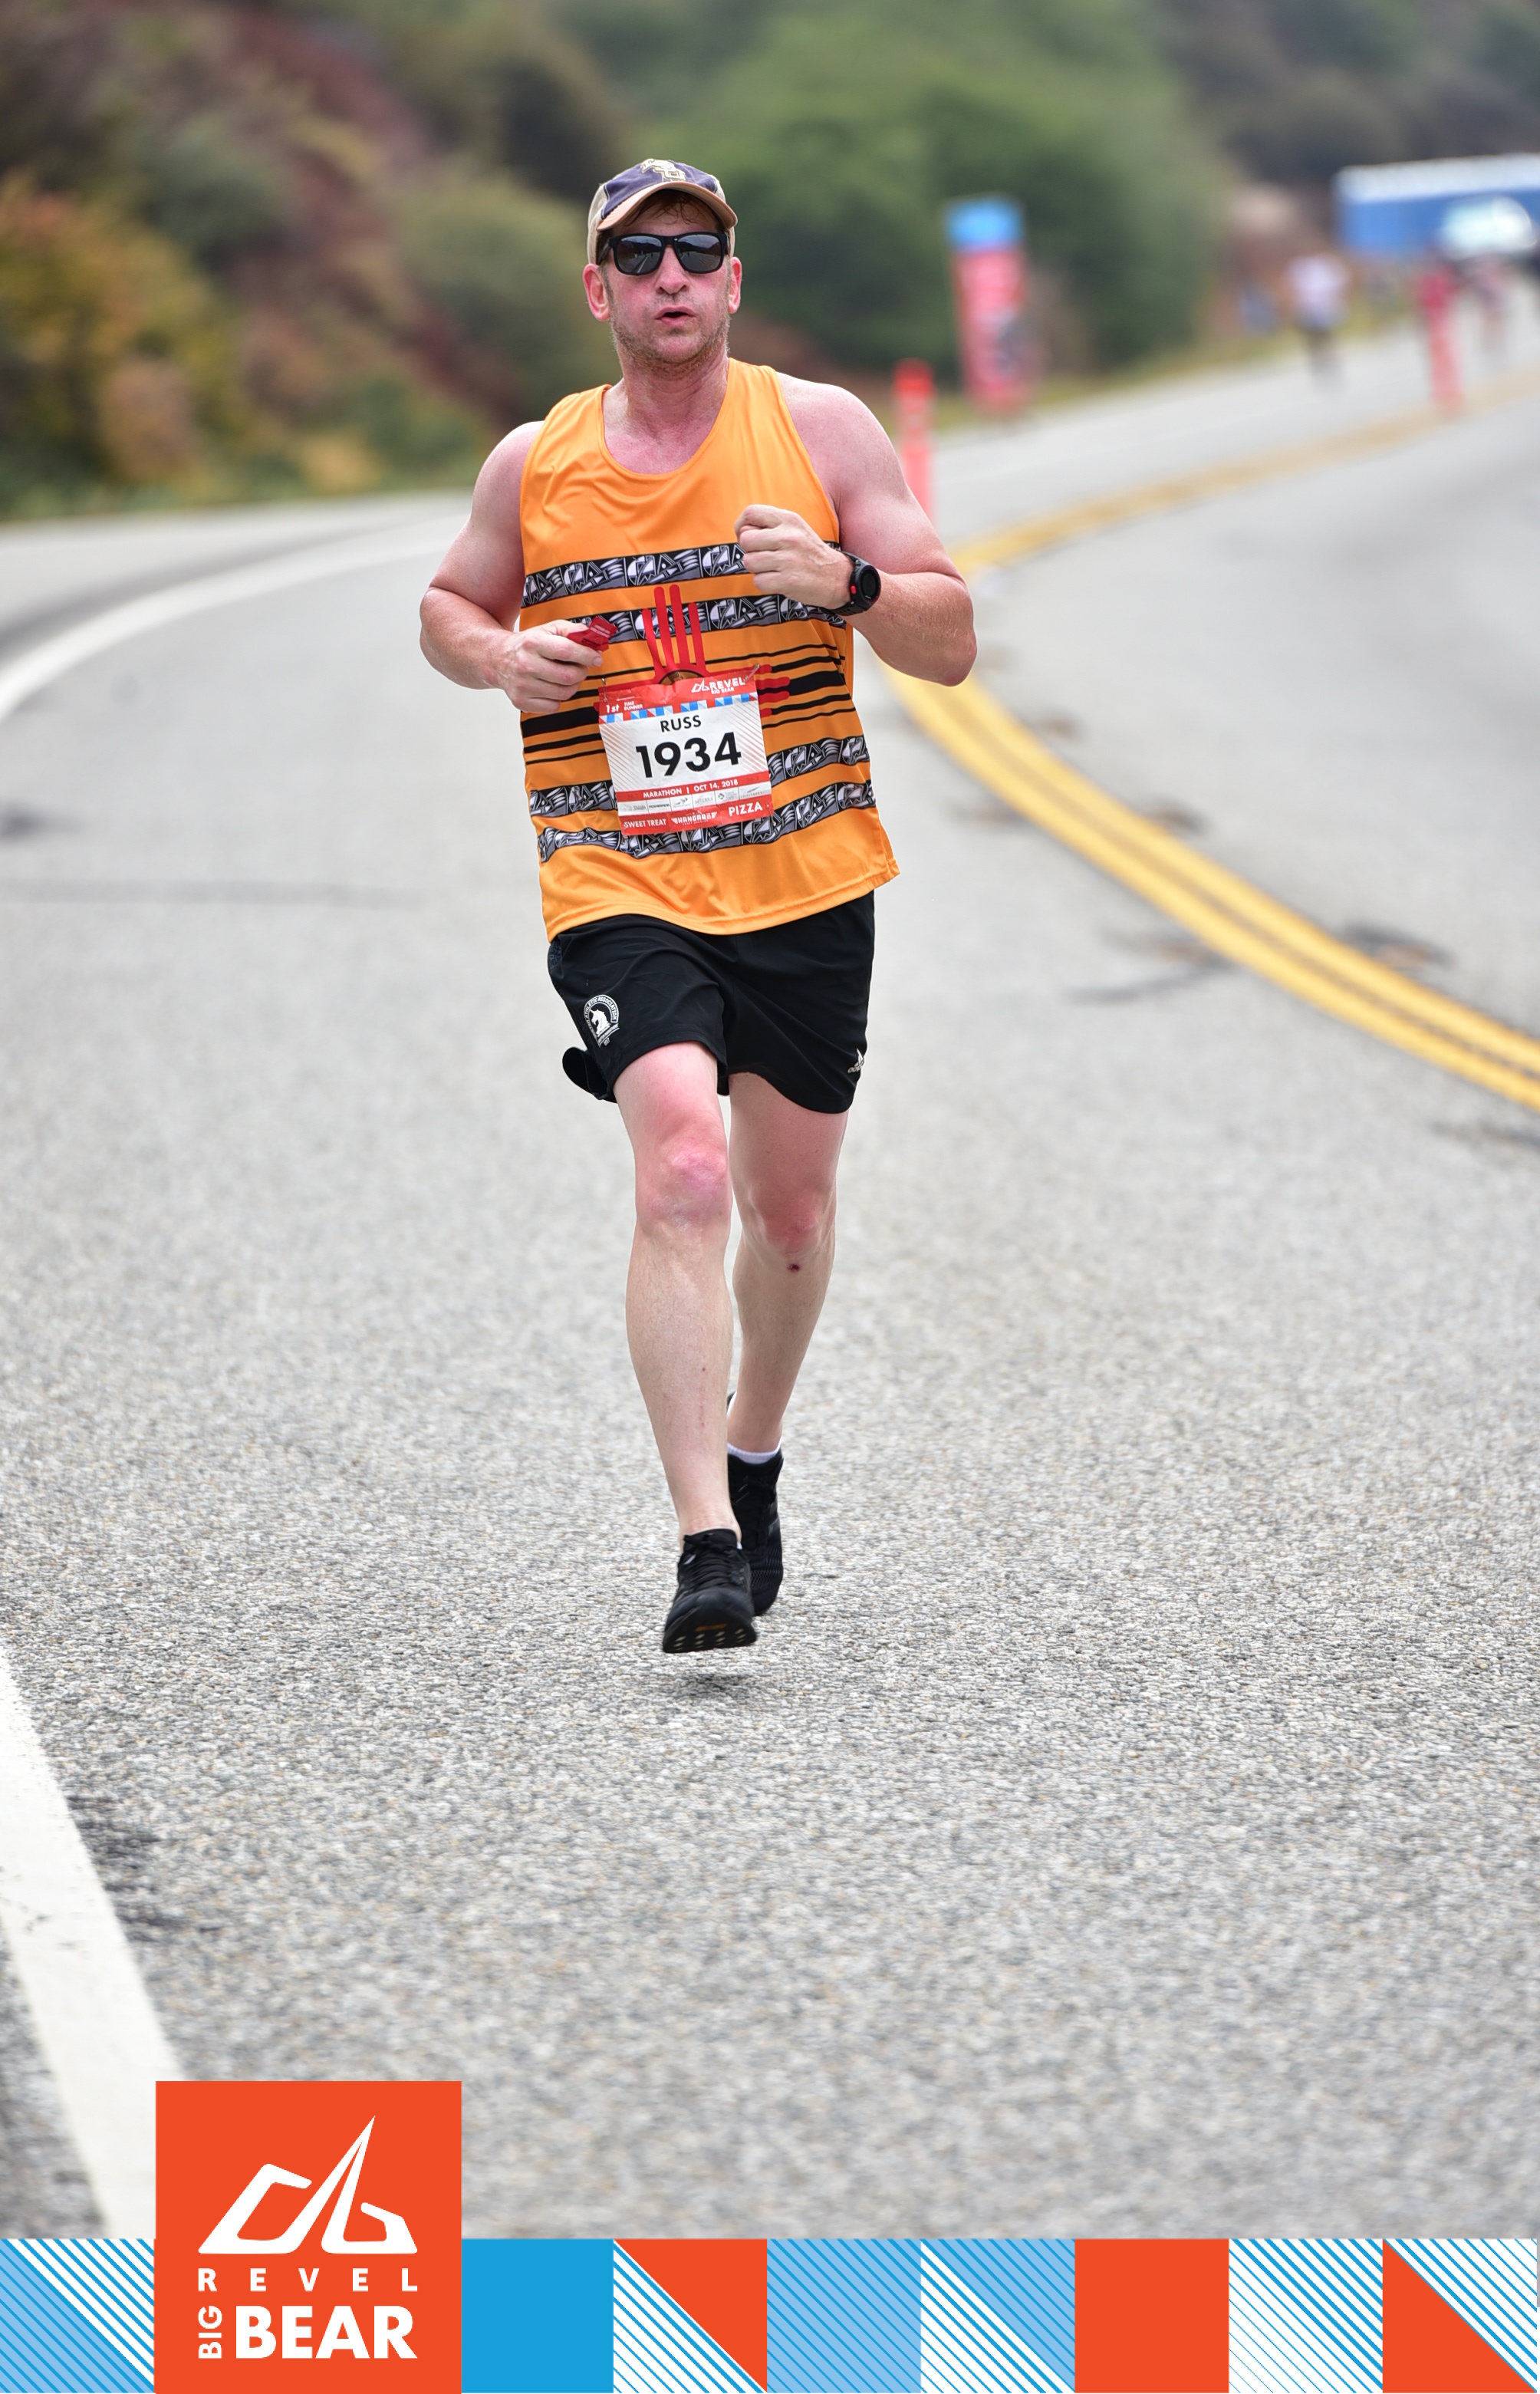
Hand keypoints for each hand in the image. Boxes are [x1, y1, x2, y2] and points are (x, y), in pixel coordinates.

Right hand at [492, 620, 601, 711]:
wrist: (498, 659)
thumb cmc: (527, 645)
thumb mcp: (547, 629)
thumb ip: (570, 630)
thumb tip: (591, 636)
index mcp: (532, 643)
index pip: (566, 651)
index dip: (586, 655)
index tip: (596, 657)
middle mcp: (525, 664)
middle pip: (568, 676)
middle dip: (582, 672)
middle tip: (581, 667)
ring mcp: (523, 685)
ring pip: (564, 693)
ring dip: (572, 685)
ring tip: (566, 676)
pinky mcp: (522, 701)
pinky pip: (554, 706)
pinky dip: (559, 698)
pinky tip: (552, 687)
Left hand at [735, 504, 850, 611]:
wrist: (837, 578)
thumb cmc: (810, 553)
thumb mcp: (796, 529)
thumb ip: (771, 526)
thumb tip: (742, 531)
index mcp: (789, 519)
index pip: (750, 513)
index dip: (742, 526)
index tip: (748, 538)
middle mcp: (788, 537)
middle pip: (745, 540)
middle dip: (750, 551)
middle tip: (764, 556)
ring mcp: (788, 559)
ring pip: (749, 562)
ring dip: (757, 569)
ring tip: (773, 569)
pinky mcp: (788, 580)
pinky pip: (758, 581)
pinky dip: (765, 584)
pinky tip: (779, 580)